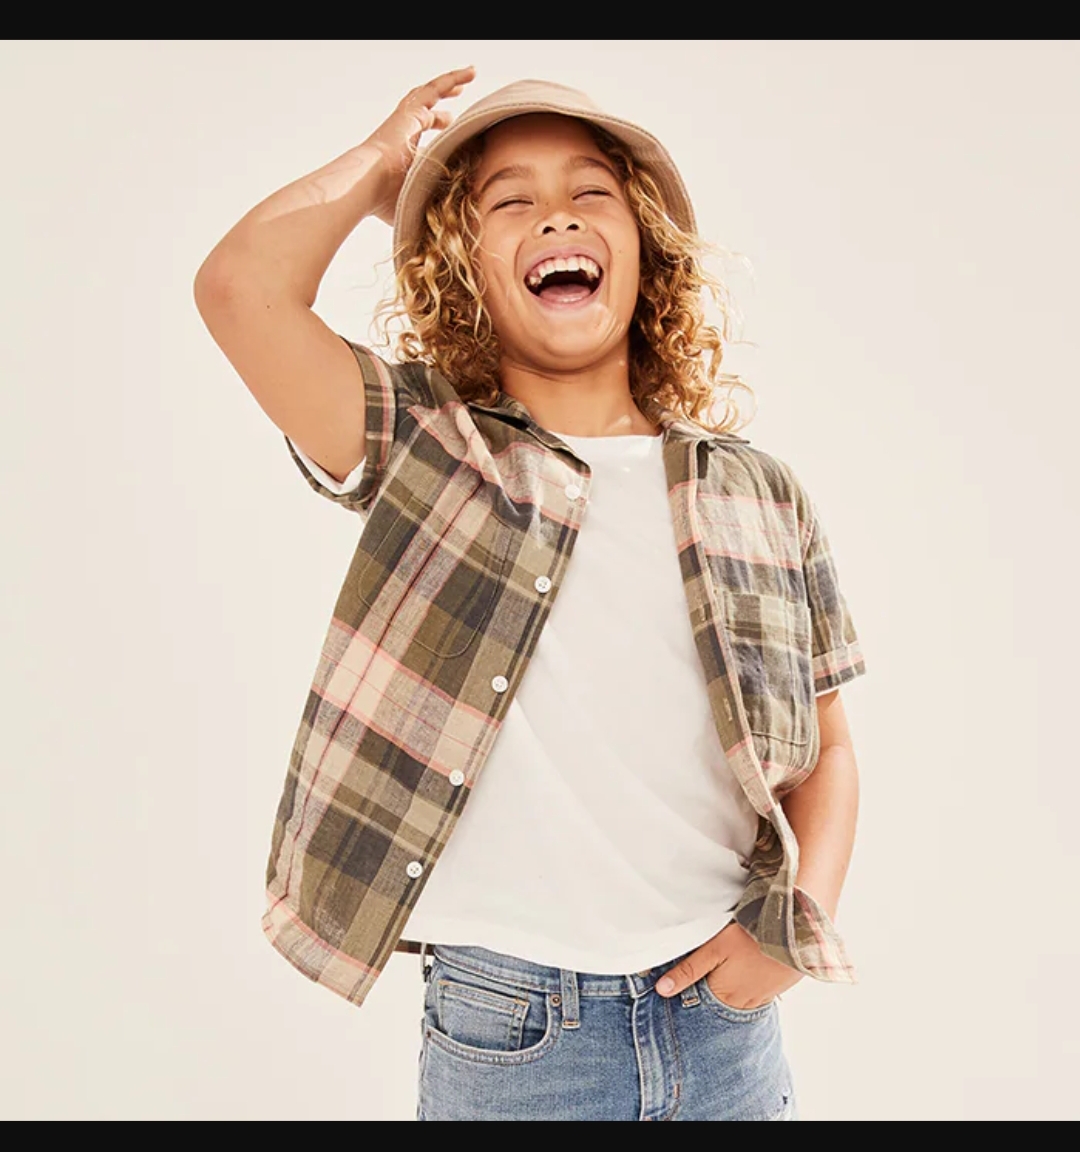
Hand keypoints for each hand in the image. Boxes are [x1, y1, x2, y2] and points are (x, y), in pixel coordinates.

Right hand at [361, 66, 475, 224]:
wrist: (367, 184)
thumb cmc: (386, 200)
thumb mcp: (415, 201)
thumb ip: (431, 204)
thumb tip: (455, 223)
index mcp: (401, 151)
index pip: (421, 135)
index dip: (436, 129)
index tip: (450, 130)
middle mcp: (402, 132)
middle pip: (423, 111)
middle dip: (440, 106)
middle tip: (454, 105)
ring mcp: (405, 120)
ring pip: (429, 94)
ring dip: (448, 85)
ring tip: (466, 78)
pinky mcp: (410, 112)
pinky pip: (434, 89)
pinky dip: (451, 80)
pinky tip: (469, 75)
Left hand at [655, 921, 802, 1009]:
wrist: (798, 930)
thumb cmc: (752, 936)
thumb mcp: (714, 948)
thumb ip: (689, 969)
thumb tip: (662, 990)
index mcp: (725, 995)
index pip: (700, 1000)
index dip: (690, 988)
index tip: (679, 977)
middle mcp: (744, 1003)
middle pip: (719, 1000)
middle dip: (709, 987)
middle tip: (708, 965)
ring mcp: (764, 996)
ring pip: (739, 996)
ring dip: (731, 985)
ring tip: (728, 964)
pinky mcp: (779, 986)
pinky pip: (759, 991)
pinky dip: (750, 982)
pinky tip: (748, 966)